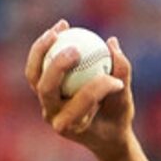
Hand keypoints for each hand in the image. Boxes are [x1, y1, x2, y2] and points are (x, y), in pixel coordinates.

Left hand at [26, 18, 133, 159]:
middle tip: (74, 49)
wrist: (102, 133)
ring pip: (34, 74)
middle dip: (57, 68)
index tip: (115, 80)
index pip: (82, 101)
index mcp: (70, 125)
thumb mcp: (125, 102)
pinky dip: (47, 45)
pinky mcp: (40, 88)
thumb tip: (112, 42)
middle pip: (47, 89)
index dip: (100, 86)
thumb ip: (122, 73)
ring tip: (58, 29)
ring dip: (41, 49)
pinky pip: (38, 65)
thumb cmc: (116, 119)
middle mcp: (51, 115)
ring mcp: (43, 102)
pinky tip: (62, 27)